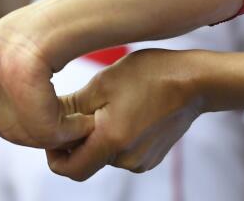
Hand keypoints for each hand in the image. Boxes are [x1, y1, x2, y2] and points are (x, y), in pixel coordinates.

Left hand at [47, 49, 205, 180]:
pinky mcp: (152, 157)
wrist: (195, 81)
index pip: (69, 169)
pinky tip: (129, 110)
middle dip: (79, 138)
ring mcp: (142, 162)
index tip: (55, 132)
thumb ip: (72, 107)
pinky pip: (123, 153)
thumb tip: (47, 119)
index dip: (54, 154)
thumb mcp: (104, 82)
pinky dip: (117, 137)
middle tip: (86, 106)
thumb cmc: (151, 75)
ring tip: (114, 103)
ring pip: (105, 155)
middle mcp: (127, 160)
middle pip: (87, 160)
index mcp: (111, 142)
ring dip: (100, 135)